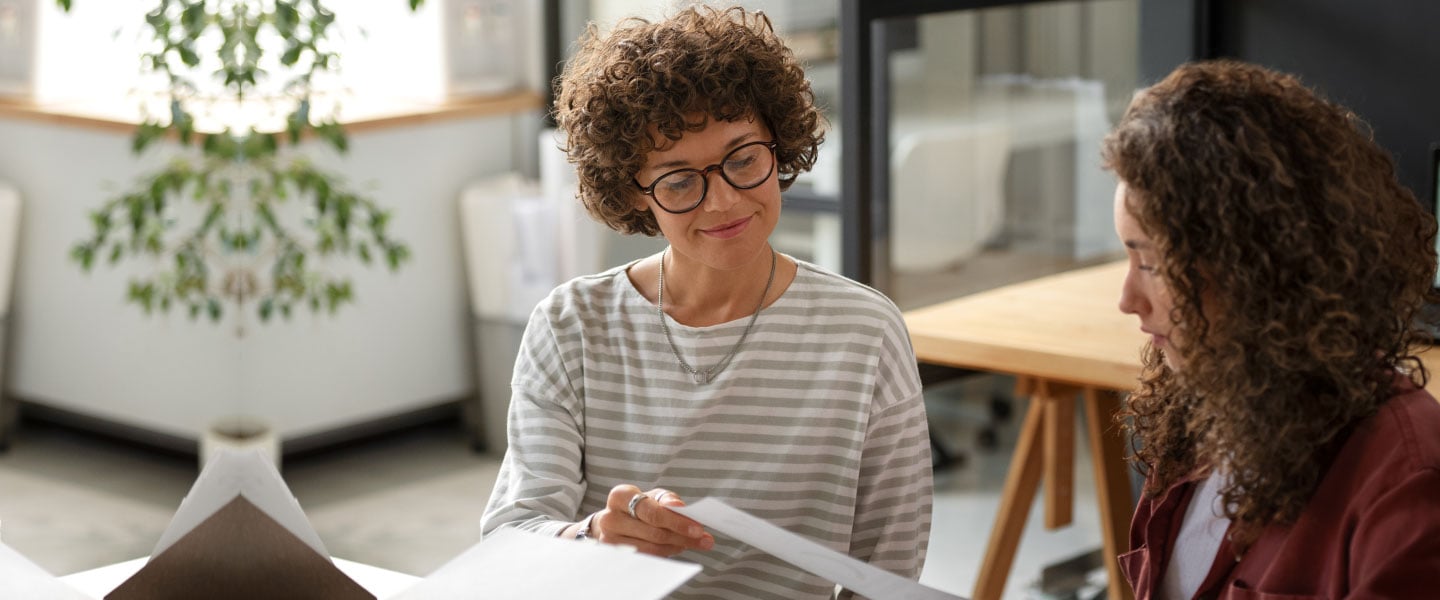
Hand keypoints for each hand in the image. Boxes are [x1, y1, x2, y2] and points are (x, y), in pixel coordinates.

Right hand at [588, 484, 713, 556]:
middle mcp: (609, 518)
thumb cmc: (639, 507)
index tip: (698, 528)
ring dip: (676, 546)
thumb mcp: (653, 496)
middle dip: (682, 537)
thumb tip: (678, 507)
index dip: (676, 521)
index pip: (652, 512)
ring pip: (652, 548)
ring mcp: (609, 540)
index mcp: (619, 496)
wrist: (616, 522)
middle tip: (705, 540)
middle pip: (654, 533)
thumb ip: (668, 500)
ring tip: (691, 542)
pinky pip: (647, 558)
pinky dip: (666, 553)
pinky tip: (676, 547)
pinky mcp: (614, 557)